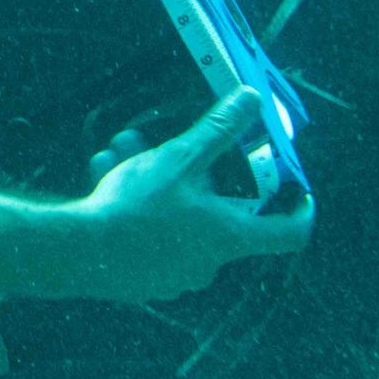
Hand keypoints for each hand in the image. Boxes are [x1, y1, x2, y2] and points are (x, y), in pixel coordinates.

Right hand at [71, 88, 312, 303]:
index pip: (289, 233)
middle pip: (219, 214)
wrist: (78, 251)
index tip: (299, 192)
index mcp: (230, 237)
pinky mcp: (143, 278)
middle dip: (196, 174)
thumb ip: (218, 130)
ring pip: (178, 219)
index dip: (300, 210)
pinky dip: (137, 207)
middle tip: (173, 148)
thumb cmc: (137, 208)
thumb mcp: (180, 159)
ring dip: (156, 182)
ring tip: (122, 150)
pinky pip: (150, 234)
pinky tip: (105, 175)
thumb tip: (251, 99)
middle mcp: (210, 262)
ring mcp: (175, 275)